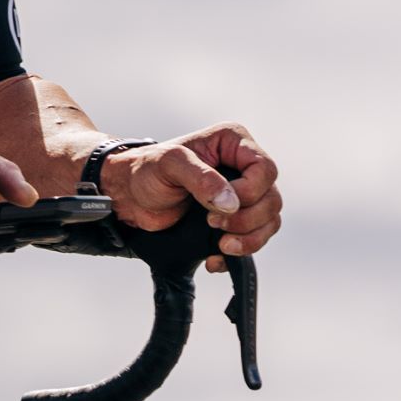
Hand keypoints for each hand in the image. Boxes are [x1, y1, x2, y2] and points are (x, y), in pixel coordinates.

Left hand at [101, 124, 282, 271]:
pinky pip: (254, 238)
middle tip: (213, 224)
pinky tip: (215, 257)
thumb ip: (201, 179)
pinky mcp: (234, 218)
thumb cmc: (146, 170)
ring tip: (221, 245)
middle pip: (271, 199)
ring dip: (249, 239)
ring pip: (268, 221)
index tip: (218, 206)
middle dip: (248, 220)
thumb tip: (231, 202)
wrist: (129, 195)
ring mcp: (241, 194)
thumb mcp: (169, 164)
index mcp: (233, 143)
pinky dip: (240, 252)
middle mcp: (243, 167)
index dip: (250, 193)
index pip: (265, 170)